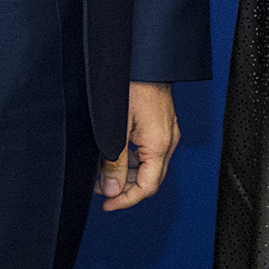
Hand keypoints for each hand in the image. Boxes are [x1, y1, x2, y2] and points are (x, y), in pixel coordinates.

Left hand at [99, 82, 178, 210]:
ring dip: (126, 174)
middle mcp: (168, 141)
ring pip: (148, 167)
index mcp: (159, 145)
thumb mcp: (116, 128)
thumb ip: (114, 161)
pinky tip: (115, 156)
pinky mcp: (163, 126)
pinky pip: (149, 153)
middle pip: (149, 180)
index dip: (125, 201)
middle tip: (100, 188)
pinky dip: (132, 160)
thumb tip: (112, 190)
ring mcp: (167, 133)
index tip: (107, 205)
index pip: (147, 187)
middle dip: (123, 189)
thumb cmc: (134, 86)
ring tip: (103, 172)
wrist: (147, 63)